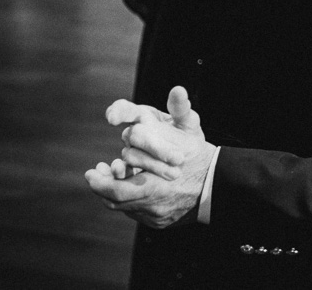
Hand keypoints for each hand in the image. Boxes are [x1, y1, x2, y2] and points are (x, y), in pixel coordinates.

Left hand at [86, 87, 214, 227]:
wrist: (221, 186)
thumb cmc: (203, 157)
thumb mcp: (193, 131)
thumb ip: (181, 110)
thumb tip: (178, 88)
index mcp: (156, 186)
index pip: (116, 191)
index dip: (99, 183)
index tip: (91, 171)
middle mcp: (154, 204)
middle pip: (116, 201)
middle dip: (102, 186)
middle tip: (95, 173)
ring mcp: (157, 216)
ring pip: (125, 208)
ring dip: (114, 192)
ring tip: (110, 176)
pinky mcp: (160, 222)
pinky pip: (137, 213)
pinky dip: (129, 201)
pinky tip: (130, 186)